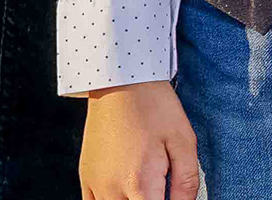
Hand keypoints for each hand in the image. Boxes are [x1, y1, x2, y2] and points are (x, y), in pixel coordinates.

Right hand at [79, 83, 199, 199]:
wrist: (121, 82)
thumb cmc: (156, 108)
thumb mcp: (184, 141)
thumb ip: (186, 182)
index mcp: (140, 183)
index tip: (170, 195)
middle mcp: (112, 190)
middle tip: (162, 187)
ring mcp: (95, 185)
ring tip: (146, 185)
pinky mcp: (85, 178)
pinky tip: (127, 191)